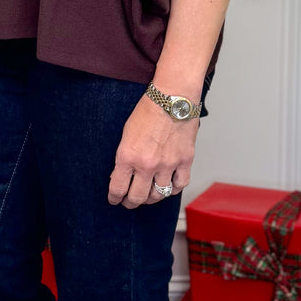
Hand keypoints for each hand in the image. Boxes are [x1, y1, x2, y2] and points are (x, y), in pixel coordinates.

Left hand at [108, 93, 199, 207]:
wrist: (173, 98)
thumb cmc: (148, 111)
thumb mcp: (126, 134)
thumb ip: (124, 157)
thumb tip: (121, 176)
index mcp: (128, 156)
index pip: (118, 189)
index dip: (114, 198)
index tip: (114, 200)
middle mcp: (147, 164)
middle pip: (138, 197)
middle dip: (131, 202)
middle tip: (129, 201)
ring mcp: (168, 164)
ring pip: (159, 195)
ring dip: (151, 198)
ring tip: (148, 195)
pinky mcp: (185, 161)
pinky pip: (179, 185)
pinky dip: (173, 189)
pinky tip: (168, 186)